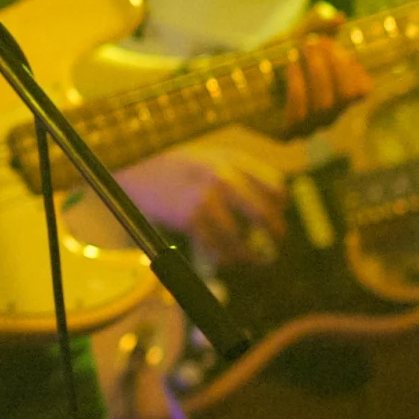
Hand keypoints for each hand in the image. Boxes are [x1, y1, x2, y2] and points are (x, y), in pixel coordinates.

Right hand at [121, 133, 290, 265]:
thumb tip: (272, 204)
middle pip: (264, 214)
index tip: (278, 216)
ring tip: (252, 261)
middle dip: (274, 235)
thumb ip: (240, 174)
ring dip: (249, 255)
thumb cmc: (179, 167)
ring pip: (241, 238)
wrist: (137, 168)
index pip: (276, 187)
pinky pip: (216, 248)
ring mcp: (206, 198)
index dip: (280, 206)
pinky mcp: (190, 218)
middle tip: (275, 246)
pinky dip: (224, 258)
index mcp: (233, 159)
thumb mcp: (212, 158)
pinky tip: (226, 259)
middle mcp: (223, 177)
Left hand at [275, 8, 373, 134]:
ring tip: (303, 49)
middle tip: (316, 43)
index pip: (362, 90)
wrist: (232, 82)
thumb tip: (340, 17)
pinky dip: (298, 86)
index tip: (334, 45)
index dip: (353, 67)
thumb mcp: (291, 40)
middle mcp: (327, 116)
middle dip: (335, 65)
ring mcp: (308, 128)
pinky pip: (299, 114)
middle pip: (346, 95)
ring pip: (325, 105)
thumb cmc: (266, 61)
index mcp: (336, 96)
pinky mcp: (285, 135)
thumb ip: (314, 28)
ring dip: (317, 72)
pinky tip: (290, 66)